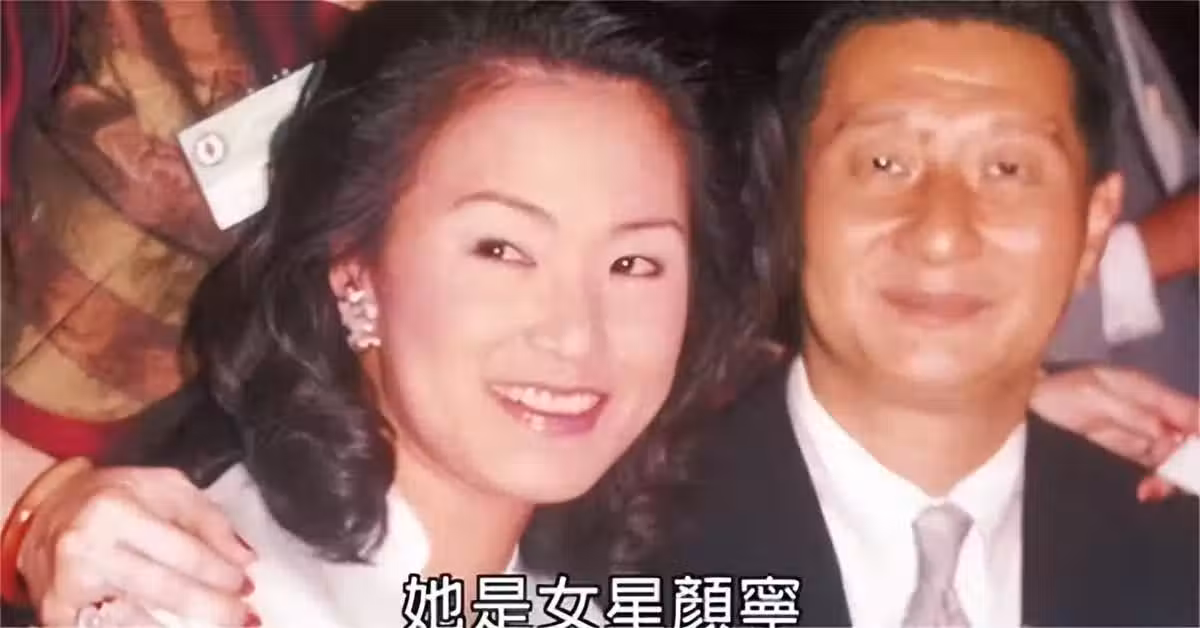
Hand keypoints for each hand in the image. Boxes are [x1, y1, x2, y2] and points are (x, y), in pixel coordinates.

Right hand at [18, 467, 256, 625]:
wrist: (46, 511)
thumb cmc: (114, 496)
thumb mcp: (165, 488)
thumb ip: (209, 520)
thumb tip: (245, 557)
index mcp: (115, 510)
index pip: (180, 551)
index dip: (219, 572)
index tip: (246, 585)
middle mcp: (87, 550)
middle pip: (163, 590)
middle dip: (212, 608)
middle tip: (243, 618)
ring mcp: (68, 588)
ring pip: (134, 621)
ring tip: (220, 627)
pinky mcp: (57, 615)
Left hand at [1031, 366, 1197, 499]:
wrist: (1025, 410)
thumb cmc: (1056, 393)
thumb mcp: (1094, 394)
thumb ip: (1131, 412)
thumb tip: (1164, 432)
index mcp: (1147, 391)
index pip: (1191, 412)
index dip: (1199, 431)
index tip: (1198, 455)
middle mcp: (1150, 415)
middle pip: (1187, 440)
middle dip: (1188, 461)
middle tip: (1170, 477)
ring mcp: (1139, 437)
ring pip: (1174, 459)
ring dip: (1171, 477)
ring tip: (1153, 488)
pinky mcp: (1126, 457)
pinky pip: (1153, 471)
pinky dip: (1156, 483)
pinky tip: (1147, 491)